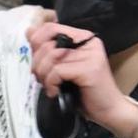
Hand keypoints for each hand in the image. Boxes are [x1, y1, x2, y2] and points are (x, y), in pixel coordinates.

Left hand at [26, 17, 134, 132]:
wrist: (107, 109)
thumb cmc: (83, 90)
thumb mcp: (61, 66)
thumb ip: (46, 49)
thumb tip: (29, 30)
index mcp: (81, 38)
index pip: (50, 28)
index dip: (35, 42)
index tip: (35, 60)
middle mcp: (87, 42)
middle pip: (47, 44)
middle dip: (37, 64)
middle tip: (42, 78)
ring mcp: (91, 55)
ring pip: (51, 57)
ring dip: (43, 75)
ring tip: (49, 86)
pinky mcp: (90, 69)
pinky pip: (57, 71)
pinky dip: (51, 83)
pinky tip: (55, 91)